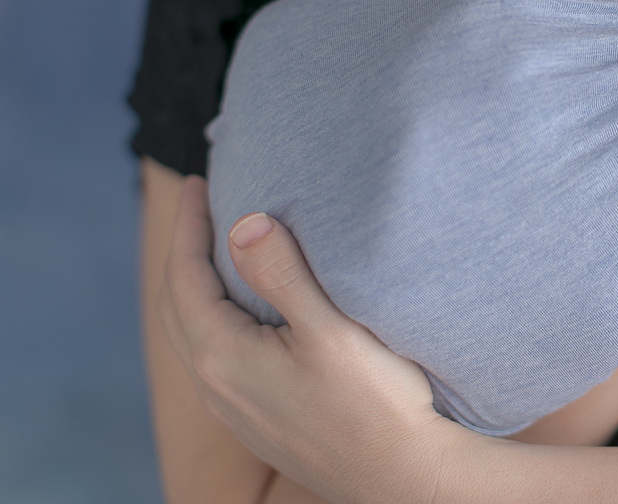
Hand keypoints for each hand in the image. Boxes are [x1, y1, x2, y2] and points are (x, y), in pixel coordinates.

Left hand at [158, 177, 460, 503]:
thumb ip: (283, 274)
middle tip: (201, 205)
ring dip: (195, 285)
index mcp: (224, 357)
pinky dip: (213, 317)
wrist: (400, 476)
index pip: (186, 275)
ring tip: (216, 249)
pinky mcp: (255, 421)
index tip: (197, 181)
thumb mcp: (331, 329)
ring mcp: (233, 409)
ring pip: (194, 334)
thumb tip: (243, 223)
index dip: (190, 224)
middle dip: (184, 250)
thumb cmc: (375, 404)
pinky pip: (213, 357)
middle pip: (178, 304)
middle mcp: (216, 386)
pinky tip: (242, 312)